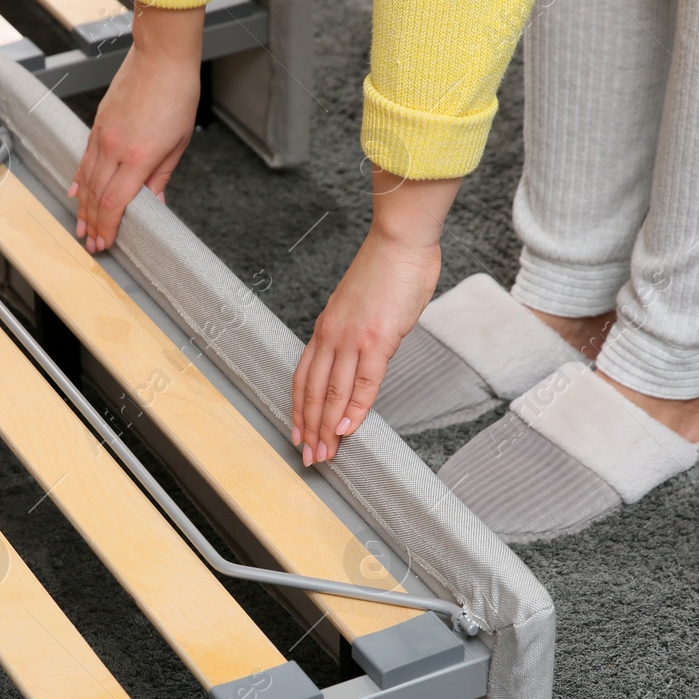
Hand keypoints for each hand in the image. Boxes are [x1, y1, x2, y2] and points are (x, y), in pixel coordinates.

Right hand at [70, 3, 203, 252]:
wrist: (160, 57)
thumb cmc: (176, 94)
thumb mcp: (178, 143)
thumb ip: (162, 176)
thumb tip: (155, 203)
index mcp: (139, 157)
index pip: (116, 203)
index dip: (108, 227)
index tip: (105, 243)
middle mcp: (115, 148)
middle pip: (97, 196)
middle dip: (93, 223)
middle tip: (91, 243)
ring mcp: (102, 135)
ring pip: (86, 180)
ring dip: (84, 207)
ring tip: (81, 226)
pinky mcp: (98, 124)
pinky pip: (84, 159)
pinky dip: (80, 179)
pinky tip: (77, 193)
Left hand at [292, 171, 460, 462]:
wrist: (400, 241)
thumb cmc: (388, 268)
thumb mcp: (362, 305)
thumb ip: (357, 331)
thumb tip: (365, 352)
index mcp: (326, 327)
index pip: (304, 377)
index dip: (299, 409)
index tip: (299, 433)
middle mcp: (332, 335)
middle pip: (312, 391)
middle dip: (308, 428)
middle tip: (309, 457)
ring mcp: (353, 338)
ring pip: (332, 392)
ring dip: (326, 427)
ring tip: (324, 453)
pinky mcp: (378, 339)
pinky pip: (363, 382)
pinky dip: (354, 409)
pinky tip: (348, 429)